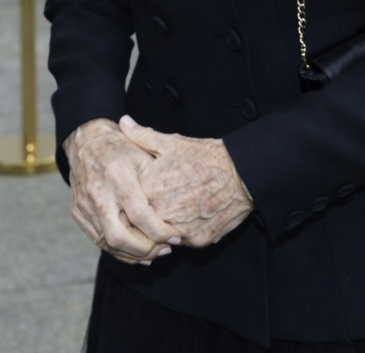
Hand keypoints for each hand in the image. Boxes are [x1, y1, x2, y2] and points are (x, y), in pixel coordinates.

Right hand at [63, 118, 181, 264]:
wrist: (86, 140)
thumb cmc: (120, 146)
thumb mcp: (143, 154)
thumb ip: (158, 179)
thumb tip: (176, 207)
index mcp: (118, 177)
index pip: (139, 214)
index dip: (159, 231)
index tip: (176, 236)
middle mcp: (98, 193)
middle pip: (119, 237)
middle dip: (145, 250)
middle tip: (165, 249)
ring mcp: (85, 205)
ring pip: (108, 243)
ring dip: (133, 254)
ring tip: (154, 252)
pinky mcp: (78, 213)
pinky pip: (98, 240)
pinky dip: (118, 249)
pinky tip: (135, 249)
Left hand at [119, 116, 254, 248]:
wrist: (241, 174)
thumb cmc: (206, 157)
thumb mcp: (172, 142)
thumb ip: (142, 136)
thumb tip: (123, 123)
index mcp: (150, 189)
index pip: (128, 202)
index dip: (132, 197)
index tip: (138, 191)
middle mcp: (161, 214)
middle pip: (143, 222)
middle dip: (146, 215)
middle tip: (159, 202)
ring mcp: (179, 230)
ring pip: (162, 234)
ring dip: (164, 225)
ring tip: (175, 208)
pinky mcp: (196, 240)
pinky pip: (182, 240)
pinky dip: (183, 231)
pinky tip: (189, 216)